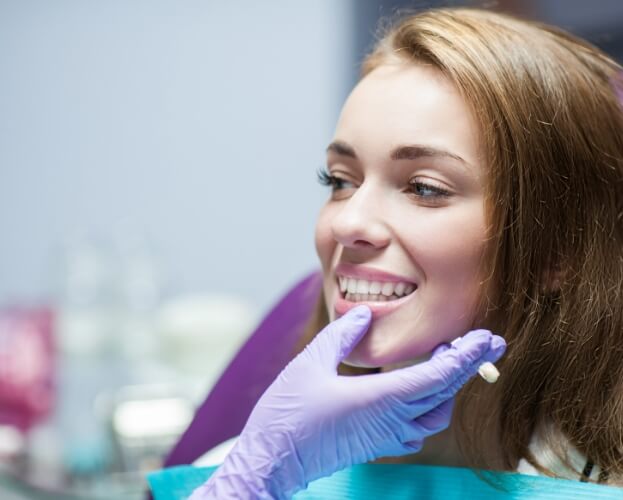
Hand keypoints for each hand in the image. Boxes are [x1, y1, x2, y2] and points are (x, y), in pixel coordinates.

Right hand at [191, 305, 505, 498]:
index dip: (465, 356)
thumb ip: (341, 334)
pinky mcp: (377, 446)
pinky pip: (418, 429)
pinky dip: (430, 408)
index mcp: (380, 399)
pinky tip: (421, 393)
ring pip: (436, 414)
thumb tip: (365, 314)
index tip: (487, 338)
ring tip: (450, 360)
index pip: (438, 376)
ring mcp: (386, 437)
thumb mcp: (310, 362)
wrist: (272, 460)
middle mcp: (391, 420)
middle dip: (469, 365)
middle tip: (487, 342)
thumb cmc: (287, 413)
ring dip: (450, 387)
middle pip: (444, 393)